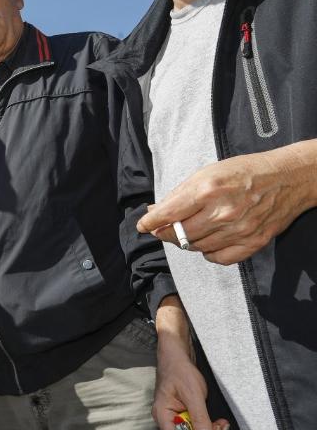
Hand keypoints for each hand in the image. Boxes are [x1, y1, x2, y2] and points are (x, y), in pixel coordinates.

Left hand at [136, 144, 316, 264]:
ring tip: (186, 231)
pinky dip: (208, 253)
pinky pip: (220, 258)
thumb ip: (179, 194)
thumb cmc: (243, 171)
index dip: (150, 222)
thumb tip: (154, 210)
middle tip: (161, 229)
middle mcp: (222, 212)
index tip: (142, 226)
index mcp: (207, 190)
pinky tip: (207, 242)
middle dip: (165, 233)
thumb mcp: (206, 172)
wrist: (286, 178)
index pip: (168, 214)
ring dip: (186, 242)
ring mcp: (239, 230)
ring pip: (197, 248)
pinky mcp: (253, 242)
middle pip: (180, 235)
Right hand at [153, 300, 228, 429]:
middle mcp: (167, 418)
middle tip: (219, 427)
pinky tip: (216, 421)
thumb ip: (200, 418)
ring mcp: (176, 416)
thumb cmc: (178, 368)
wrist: (178, 354)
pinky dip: (209, 425)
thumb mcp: (193, 394)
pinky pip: (197, 426)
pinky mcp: (185, 413)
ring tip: (220, 423)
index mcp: (163, 415)